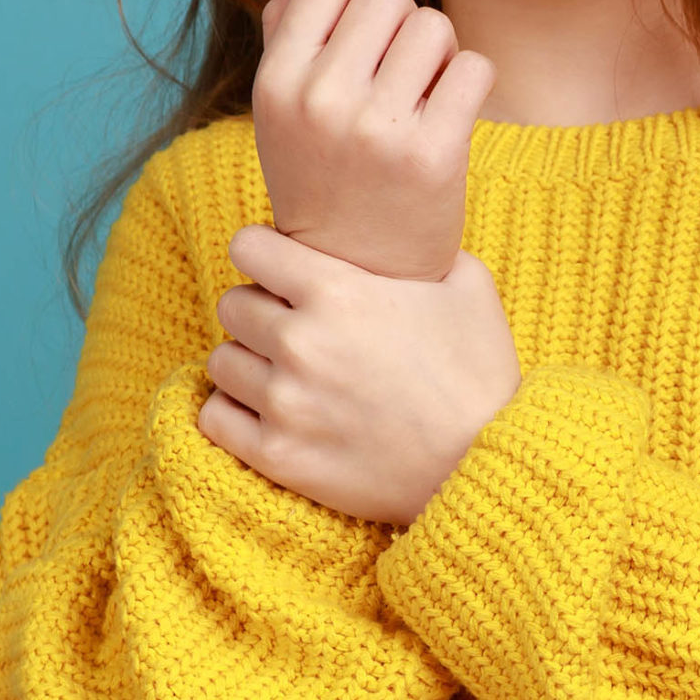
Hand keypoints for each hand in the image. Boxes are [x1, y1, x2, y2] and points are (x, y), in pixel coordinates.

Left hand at [198, 225, 522, 525]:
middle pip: (231, 305)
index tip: (282, 270)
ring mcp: (284, 402)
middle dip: (259, 310)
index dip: (265, 253)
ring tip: (284, 373)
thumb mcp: (470, 287)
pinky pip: (214, 418)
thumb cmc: (481, 376)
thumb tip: (405, 231)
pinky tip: (268, 412)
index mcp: (337, 291)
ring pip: (221, 361)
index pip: (247, 247)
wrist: (485, 468)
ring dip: (248, 363)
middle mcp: (300, 342)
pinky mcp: (278, 456)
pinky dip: (234, 412)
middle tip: (292, 327)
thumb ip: (425, 248)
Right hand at [251, 0, 496, 282]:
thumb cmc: (323, 174)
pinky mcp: (434, 156)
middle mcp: (320, 101)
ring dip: (440, 52)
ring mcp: (377, 130)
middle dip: (404, 18)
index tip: (375, 13)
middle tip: (401, 65)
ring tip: (423, 93)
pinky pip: (475, 67)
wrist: (358, 273)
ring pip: (435, 26)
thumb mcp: (285, 107)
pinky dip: (471, 82)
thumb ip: (291, 25)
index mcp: (277, 81)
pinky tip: (450, 113)